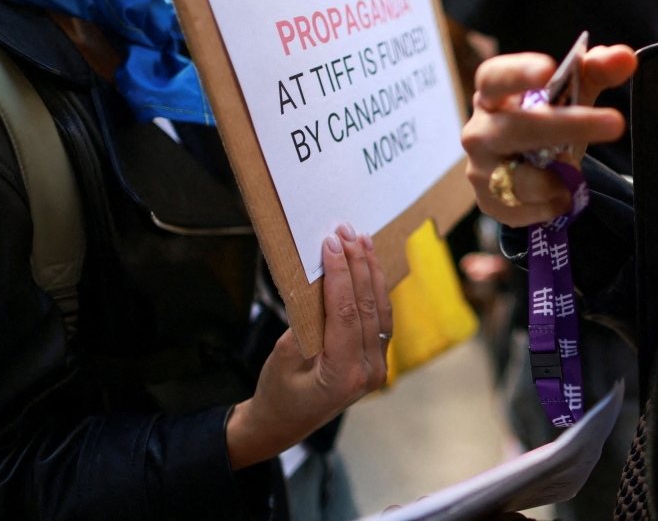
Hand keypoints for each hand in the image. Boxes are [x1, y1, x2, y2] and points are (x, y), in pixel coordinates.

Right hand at [225, 223, 391, 469]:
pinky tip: (370, 267)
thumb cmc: (277, 394)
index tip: (332, 244)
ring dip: (371, 272)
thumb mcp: (283, 357)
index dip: (340, 274)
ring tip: (362, 241)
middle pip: (368, 307)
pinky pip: (380, 320)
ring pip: (380, 310)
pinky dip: (375, 290)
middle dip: (358, 265)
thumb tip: (320, 280)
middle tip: (347, 232)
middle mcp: (369, 371)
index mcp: (344, 374)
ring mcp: (377, 368)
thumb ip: (305, 322)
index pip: (346, 313)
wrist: (282, 425)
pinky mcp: (377, 361)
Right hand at [461, 46, 636, 226]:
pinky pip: (534, 209)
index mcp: (493, 95)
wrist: (522, 173)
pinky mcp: (490, 204)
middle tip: (616, 123)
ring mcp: (481, 170)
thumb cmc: (543, 123)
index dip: (518, 74)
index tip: (549, 69)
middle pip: (517, 128)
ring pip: (527, 178)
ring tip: (571, 171)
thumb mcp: (569, 96)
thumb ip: (596, 72)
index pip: (494, 78)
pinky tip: (557, 193)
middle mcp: (479, 132)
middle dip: (567, 126)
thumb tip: (624, 57)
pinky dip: (556, 202)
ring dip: (561, 177)